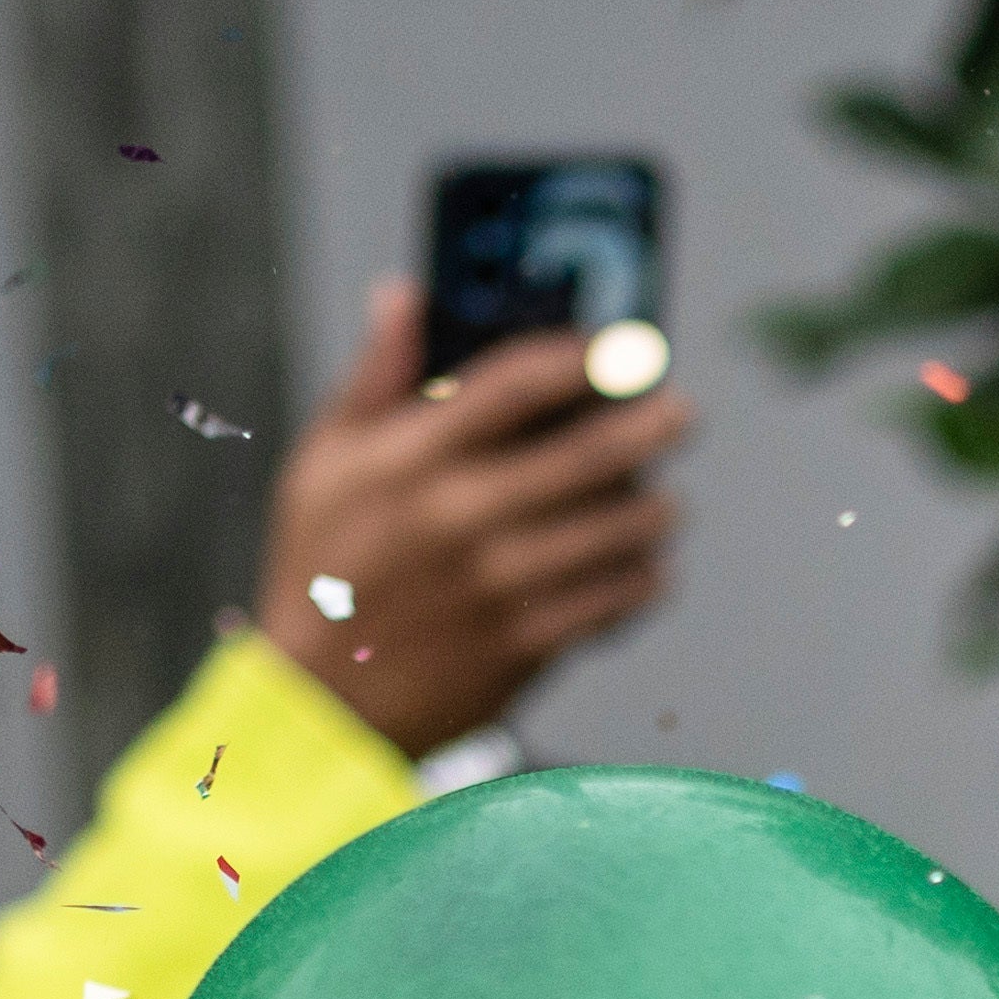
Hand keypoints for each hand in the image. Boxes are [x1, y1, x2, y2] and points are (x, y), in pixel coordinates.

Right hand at [260, 281, 692, 754]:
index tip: (619, 347)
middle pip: (589, 455)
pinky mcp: (524, 645)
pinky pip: (613, 601)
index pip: (517, 383)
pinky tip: (642, 569)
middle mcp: (461, 516)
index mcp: (412, 459)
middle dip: (651, 426)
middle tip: (679, 413)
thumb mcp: (323, 463)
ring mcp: (498, 585)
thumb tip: (405, 293)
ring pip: (617, 532)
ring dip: (655, 511)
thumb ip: (374, 377)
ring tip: (662, 504)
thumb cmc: (321, 572)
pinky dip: (641, 581)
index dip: (583, 356)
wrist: (320, 705)